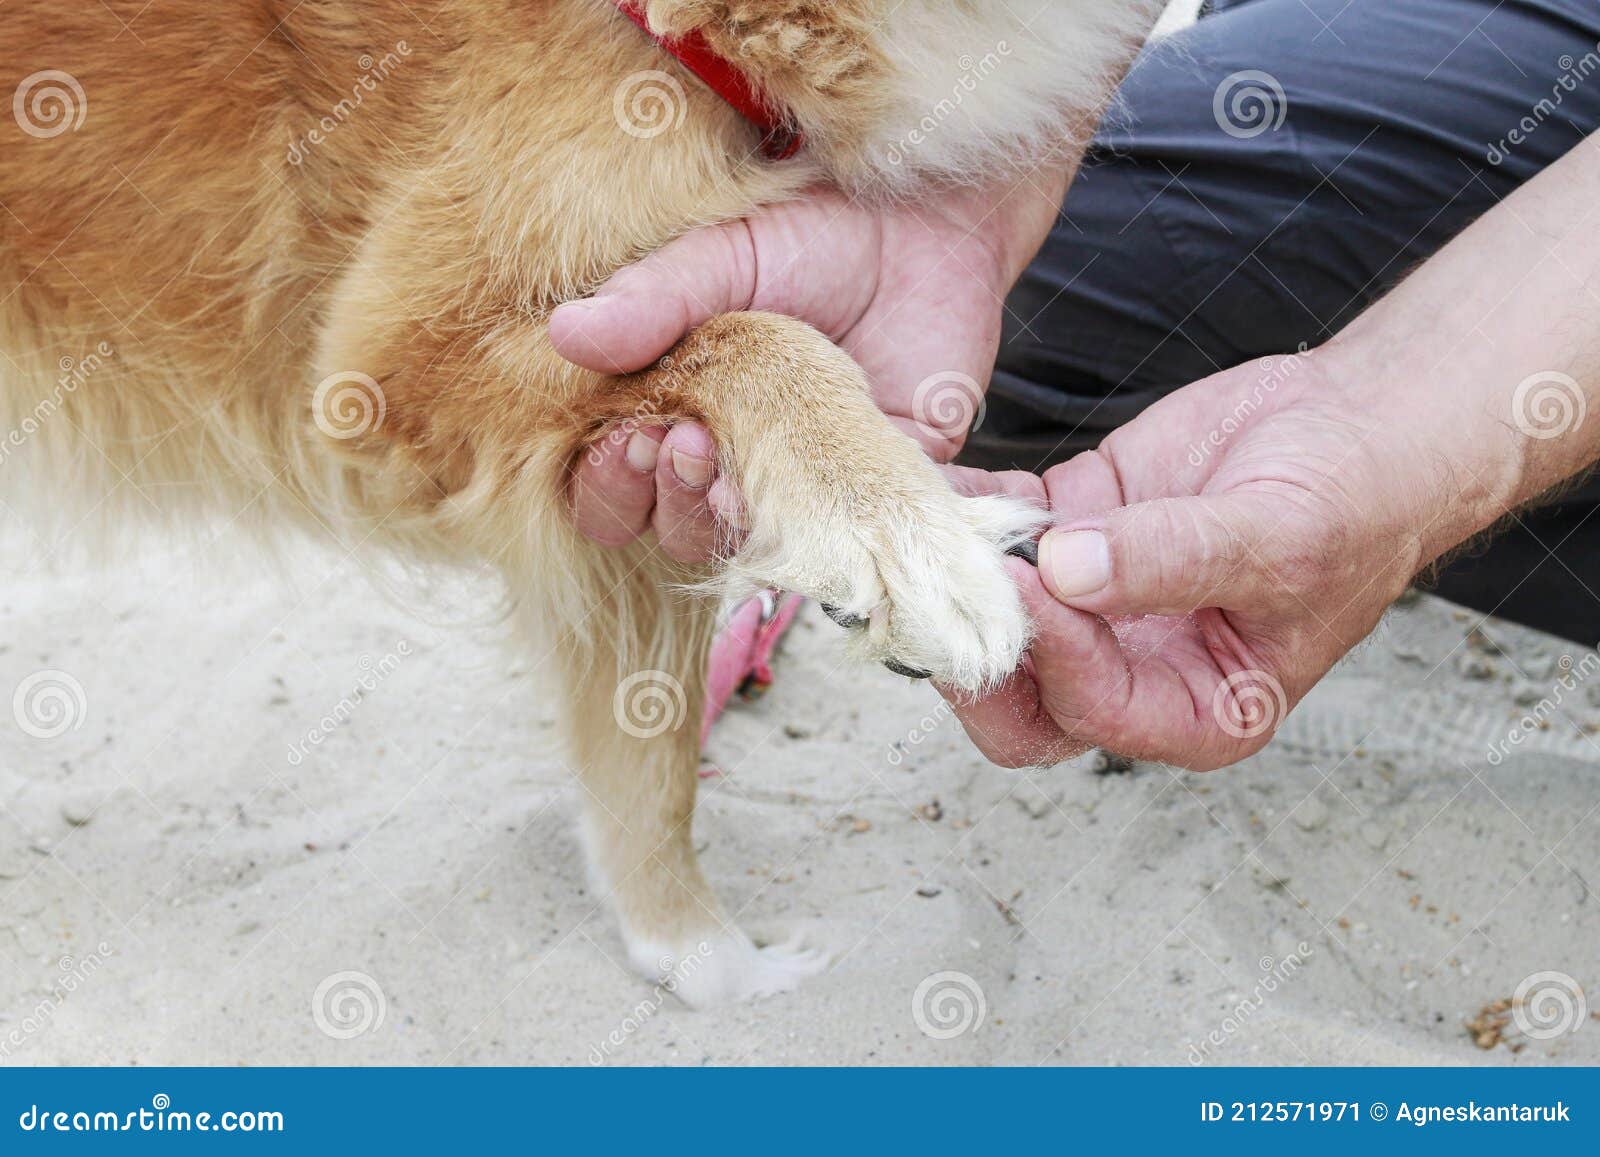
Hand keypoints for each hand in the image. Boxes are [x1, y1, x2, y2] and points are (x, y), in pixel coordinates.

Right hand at [556, 176, 1067, 557]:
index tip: (628, 435)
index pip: (613, 481)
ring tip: (731, 467)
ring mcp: (800, 485)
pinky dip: (836, 536)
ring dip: (726, 519)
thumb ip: (653, 298)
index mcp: (673, 411)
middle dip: (664, 500)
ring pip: (743, 547)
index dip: (607, 479)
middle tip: (683, 445)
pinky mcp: (874, 491)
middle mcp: (730, 462)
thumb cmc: (815, 237)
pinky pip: (852, 542)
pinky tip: (820, 499)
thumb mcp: (724, 256)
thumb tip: (567, 334)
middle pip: (669, 528)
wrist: (926, 226)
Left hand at [939, 348, 1486, 770]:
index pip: (1091, 712)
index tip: (1032, 582)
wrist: (1356, 426)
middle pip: (1019, 696)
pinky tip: (940, 479)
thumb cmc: (1352, 503)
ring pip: (996, 612)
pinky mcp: (1071, 532)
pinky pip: (1001, 533)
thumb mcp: (1278, 540)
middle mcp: (1132, 668)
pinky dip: (967, 510)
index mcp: (1195, 709)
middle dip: (974, 644)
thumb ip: (1173, 560)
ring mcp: (1092, 602)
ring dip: (958, 571)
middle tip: (946, 581)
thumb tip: (1068, 572)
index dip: (1053, 654)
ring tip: (928, 522)